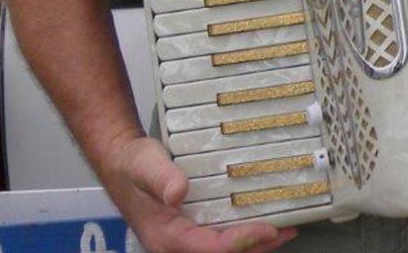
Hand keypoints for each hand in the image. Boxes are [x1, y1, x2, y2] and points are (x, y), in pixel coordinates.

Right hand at [104, 136, 296, 252]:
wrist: (121, 162)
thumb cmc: (133, 165)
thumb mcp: (145, 165)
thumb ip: (161, 178)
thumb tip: (178, 192)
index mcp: (166, 236)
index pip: (210, 248)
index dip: (242, 241)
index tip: (268, 229)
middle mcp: (177, 244)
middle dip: (255, 247)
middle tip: (285, 232)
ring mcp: (185, 237)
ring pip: (223, 249)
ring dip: (253, 244)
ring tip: (284, 231)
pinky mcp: (192, 228)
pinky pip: (220, 237)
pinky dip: (243, 234)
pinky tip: (261, 224)